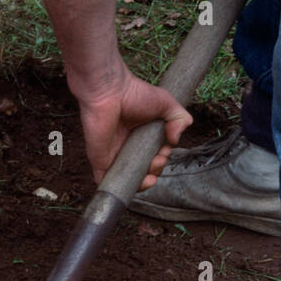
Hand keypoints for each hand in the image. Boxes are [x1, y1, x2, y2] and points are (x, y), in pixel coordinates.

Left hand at [75, 64, 192, 186]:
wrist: (110, 92)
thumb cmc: (135, 94)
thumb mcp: (166, 103)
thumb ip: (179, 118)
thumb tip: (176, 140)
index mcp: (141, 135)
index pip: (155, 156)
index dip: (163, 158)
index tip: (165, 149)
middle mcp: (128, 147)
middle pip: (144, 170)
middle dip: (156, 170)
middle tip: (158, 159)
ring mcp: (114, 156)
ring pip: (129, 179)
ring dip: (143, 184)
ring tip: (150, 176)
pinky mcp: (101, 162)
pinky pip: (109, 183)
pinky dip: (121, 188)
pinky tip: (135, 185)